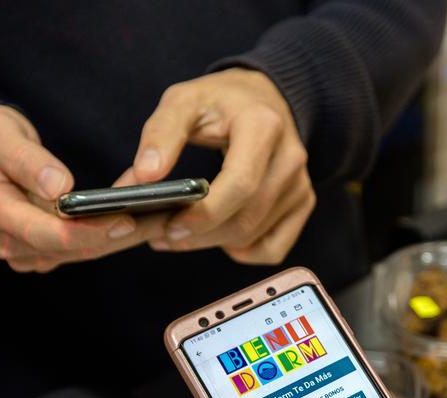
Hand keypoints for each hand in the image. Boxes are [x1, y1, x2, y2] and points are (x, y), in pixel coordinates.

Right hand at [0, 105, 154, 271]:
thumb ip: (25, 159)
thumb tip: (58, 186)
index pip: (48, 233)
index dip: (89, 231)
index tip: (126, 219)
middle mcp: (9, 241)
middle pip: (72, 249)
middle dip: (118, 236)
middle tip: (163, 220)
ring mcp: (25, 250)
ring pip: (82, 253)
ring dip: (122, 240)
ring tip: (164, 219)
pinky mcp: (41, 249)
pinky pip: (81, 249)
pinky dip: (111, 236)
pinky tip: (144, 222)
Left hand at [125, 68, 314, 264]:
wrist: (263, 97)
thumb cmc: (220, 101)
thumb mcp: (184, 101)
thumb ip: (160, 135)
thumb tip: (144, 176)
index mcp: (262, 126)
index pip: (240, 184)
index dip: (206, 213)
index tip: (170, 224)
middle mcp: (289, 157)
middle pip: (246, 218)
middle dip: (201, 235)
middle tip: (162, 235)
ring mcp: (299, 183)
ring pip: (253, 234)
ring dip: (212, 243)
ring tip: (178, 234)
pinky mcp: (302, 202)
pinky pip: (273, 247)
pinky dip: (242, 251)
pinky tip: (218, 238)